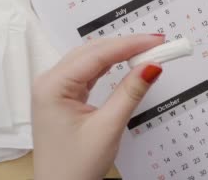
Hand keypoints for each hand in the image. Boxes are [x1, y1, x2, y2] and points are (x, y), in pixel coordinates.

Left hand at [32, 34, 164, 179]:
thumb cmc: (73, 167)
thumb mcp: (107, 127)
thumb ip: (130, 92)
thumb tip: (150, 67)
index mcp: (53, 86)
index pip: (98, 54)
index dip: (130, 44)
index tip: (156, 41)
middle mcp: (50, 81)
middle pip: (94, 51)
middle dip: (127, 46)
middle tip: (157, 45)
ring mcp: (56, 88)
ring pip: (92, 59)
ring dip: (119, 53)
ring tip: (147, 51)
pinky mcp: (65, 95)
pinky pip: (89, 71)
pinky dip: (110, 65)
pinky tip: (125, 61)